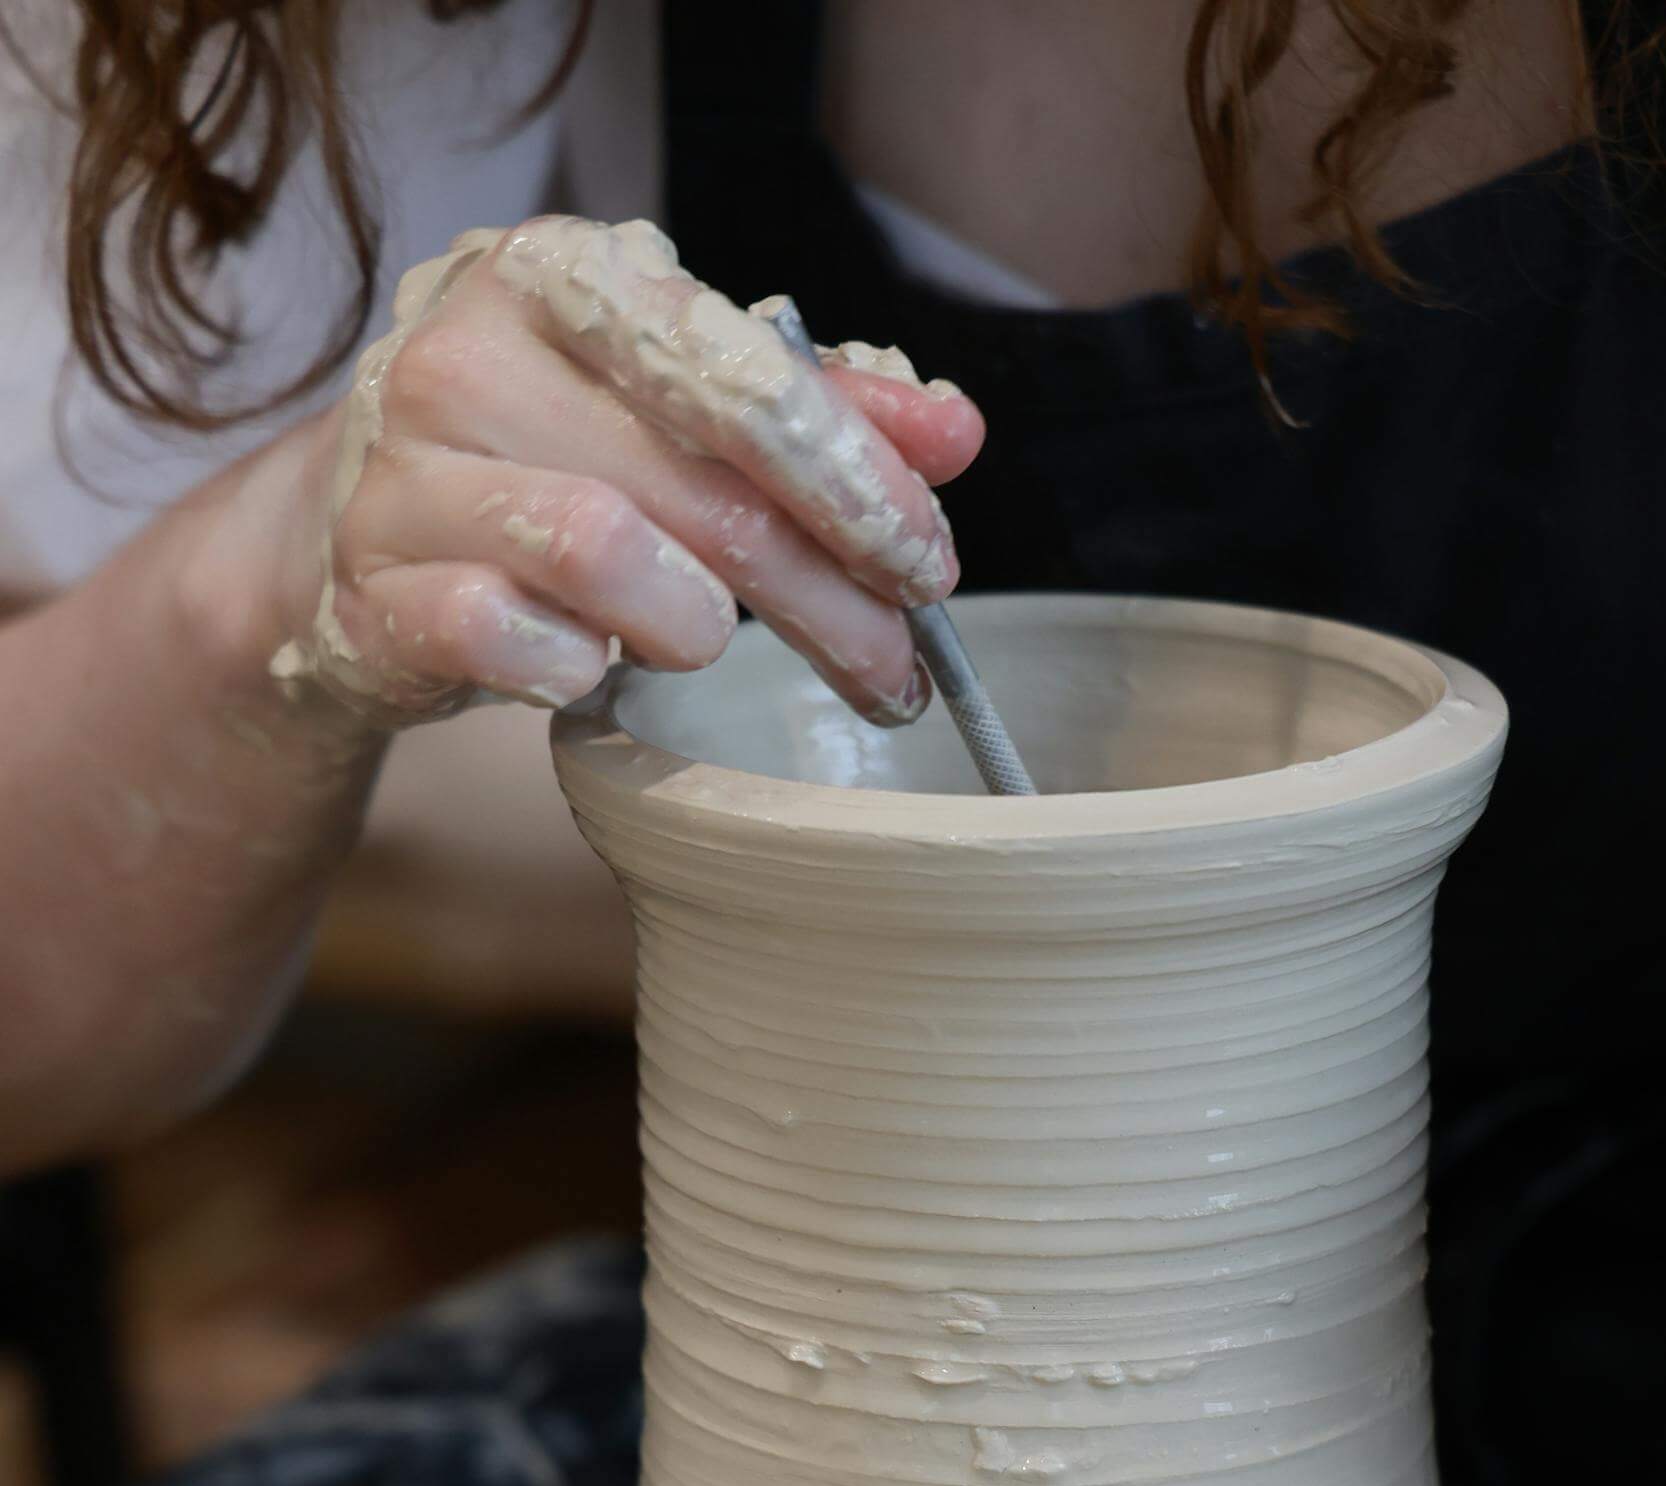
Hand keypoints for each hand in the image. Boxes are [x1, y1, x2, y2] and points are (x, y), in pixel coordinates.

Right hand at [268, 218, 983, 730]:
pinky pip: (519, 644)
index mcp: (562, 275)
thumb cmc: (544, 459)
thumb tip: (954, 435)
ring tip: (705, 644)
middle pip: (707, 492)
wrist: (351, 530)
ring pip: (611, 558)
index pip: (744, 377)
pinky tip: (591, 664)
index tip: (928, 563)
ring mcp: (407, 471)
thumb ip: (814, 412)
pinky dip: (580, 670)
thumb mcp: (676, 411)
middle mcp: (471, 353)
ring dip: (696, 629)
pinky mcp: (372, 587)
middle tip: (891, 669)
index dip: (857, 481)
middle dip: (828, 600)